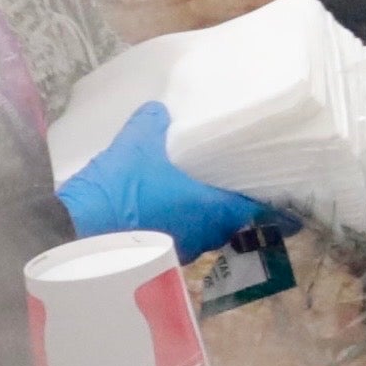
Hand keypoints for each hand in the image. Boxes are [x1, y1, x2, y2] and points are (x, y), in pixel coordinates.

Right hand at [60, 103, 281, 261]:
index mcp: (214, 208)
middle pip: (234, 222)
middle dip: (238, 209)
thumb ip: (156, 123)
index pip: (258, 210)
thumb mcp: (137, 143)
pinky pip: (182, 239)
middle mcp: (206, 234)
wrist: (75, 229)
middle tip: (242, 190)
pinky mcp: (158, 256)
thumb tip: (161, 110)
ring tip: (206, 198)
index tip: (290, 206)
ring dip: (209, 219)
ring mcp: (183, 249)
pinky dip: (183, 226)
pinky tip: (172, 211)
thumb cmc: (120, 185)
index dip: (275, 208)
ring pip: (207, 233)